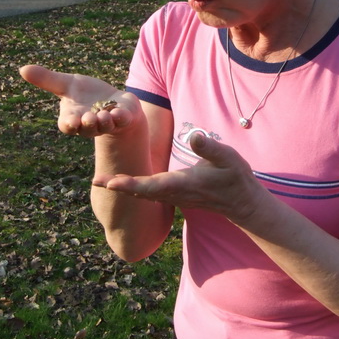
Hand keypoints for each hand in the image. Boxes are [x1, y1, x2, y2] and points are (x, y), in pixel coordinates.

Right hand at [20, 64, 142, 137]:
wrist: (114, 101)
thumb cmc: (88, 94)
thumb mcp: (67, 84)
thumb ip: (47, 80)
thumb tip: (22, 69)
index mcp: (74, 118)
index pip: (68, 126)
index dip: (69, 125)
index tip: (70, 121)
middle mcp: (90, 124)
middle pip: (87, 129)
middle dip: (88, 123)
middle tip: (89, 117)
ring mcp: (108, 123)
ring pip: (105, 126)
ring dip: (104, 121)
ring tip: (104, 114)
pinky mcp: (124, 118)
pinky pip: (122, 121)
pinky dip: (121, 117)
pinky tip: (119, 112)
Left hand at [95, 133, 265, 221]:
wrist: (243, 202)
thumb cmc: (236, 178)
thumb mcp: (228, 158)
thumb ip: (211, 148)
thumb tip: (194, 136)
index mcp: (183, 184)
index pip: (151, 185)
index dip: (130, 183)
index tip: (111, 182)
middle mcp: (175, 193)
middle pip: (141, 192)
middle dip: (118, 186)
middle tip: (95, 181)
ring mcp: (175, 196)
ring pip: (144, 194)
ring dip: (124, 188)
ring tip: (104, 182)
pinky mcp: (177, 195)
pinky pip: (151, 194)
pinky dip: (136, 189)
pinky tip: (126, 183)